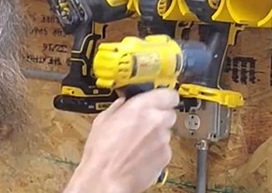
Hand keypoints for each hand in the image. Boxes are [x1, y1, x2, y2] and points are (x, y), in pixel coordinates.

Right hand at [64, 88, 178, 192]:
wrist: (107, 177)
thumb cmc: (102, 152)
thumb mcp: (103, 120)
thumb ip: (118, 107)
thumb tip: (122, 103)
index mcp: (141, 107)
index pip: (168, 93)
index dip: (164, 96)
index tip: (160, 97)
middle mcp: (156, 121)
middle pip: (170, 112)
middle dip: (159, 115)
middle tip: (145, 120)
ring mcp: (163, 140)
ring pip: (167, 130)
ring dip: (156, 133)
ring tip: (138, 141)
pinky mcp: (166, 156)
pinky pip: (165, 147)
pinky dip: (156, 149)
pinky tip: (141, 153)